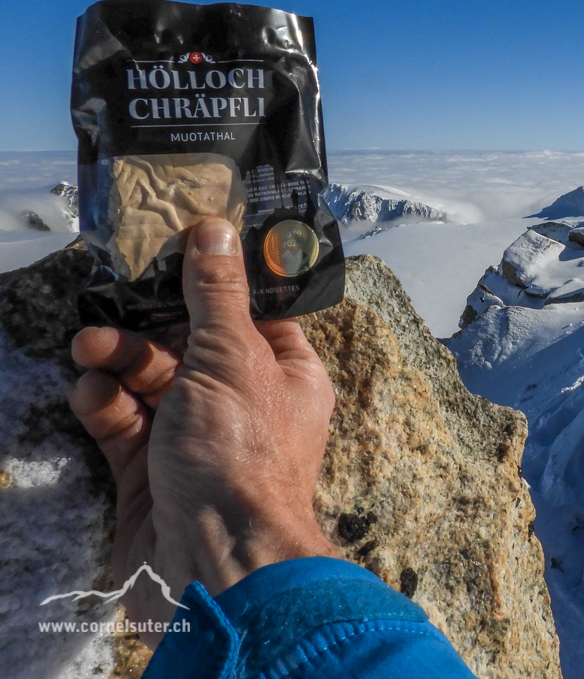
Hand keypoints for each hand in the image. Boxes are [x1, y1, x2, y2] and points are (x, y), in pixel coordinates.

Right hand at [69, 218, 338, 646]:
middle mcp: (245, 403)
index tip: (176, 249)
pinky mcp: (152, 473)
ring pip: (152, 381)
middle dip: (150, 324)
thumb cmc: (241, 456)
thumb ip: (217, 292)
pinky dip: (106, 405)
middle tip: (112, 305)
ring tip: (89, 348)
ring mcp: (197, 439)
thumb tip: (218, 227)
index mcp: (287, 373)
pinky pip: (125, 424)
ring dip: (119, 360)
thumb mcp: (233, 355)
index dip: (216, 283)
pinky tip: (92, 396)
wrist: (214, 563)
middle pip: (192, 343)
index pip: (252, 314)